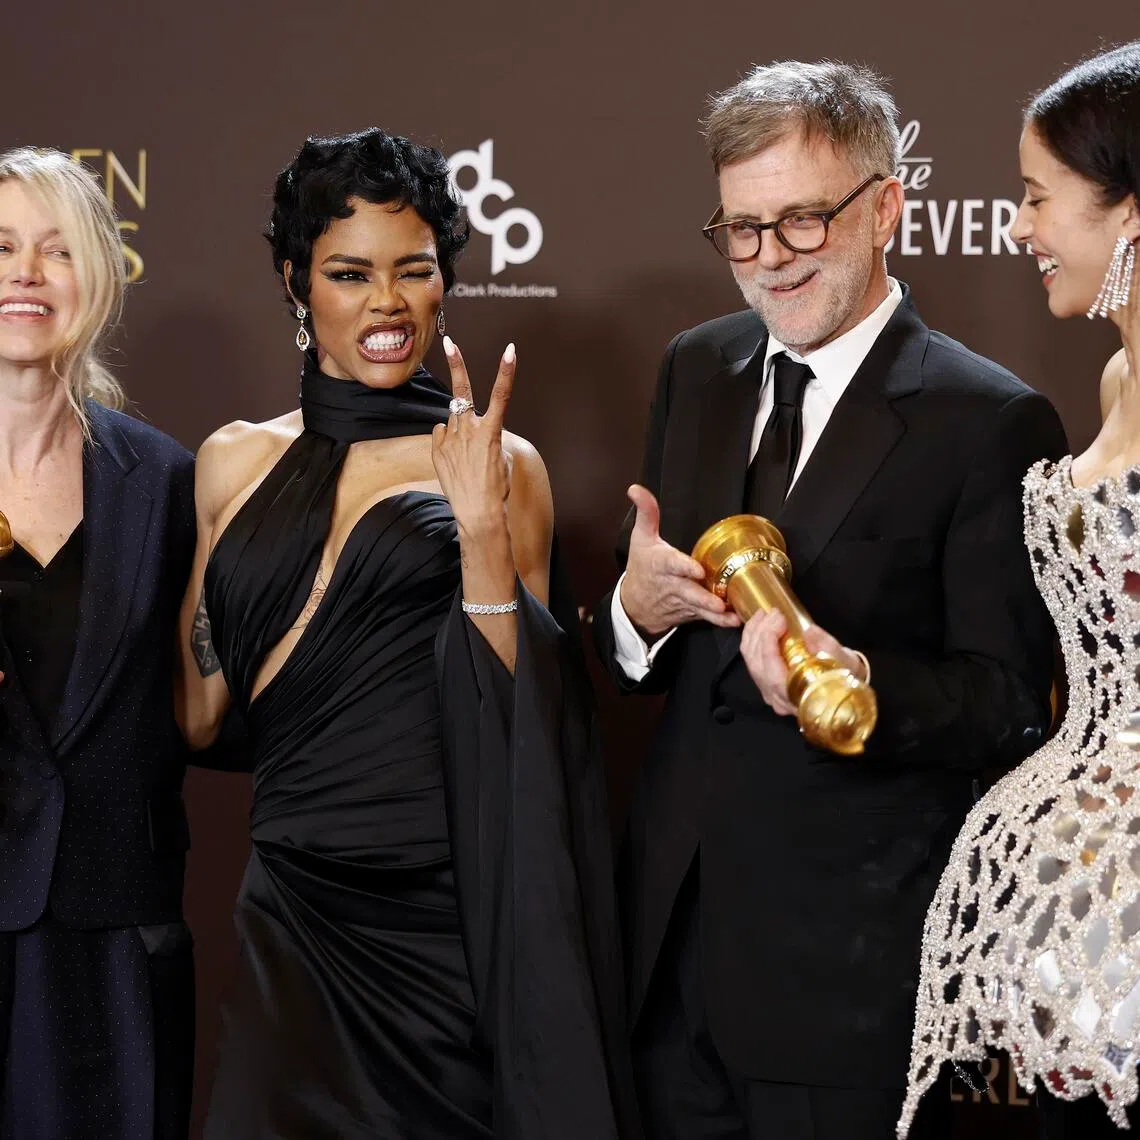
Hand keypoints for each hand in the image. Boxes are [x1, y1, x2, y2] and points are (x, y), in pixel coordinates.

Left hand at [432, 337, 513, 537]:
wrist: (478, 512)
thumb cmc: (496, 488)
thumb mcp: (501, 459)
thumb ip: (488, 437)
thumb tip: (471, 430)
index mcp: (491, 432)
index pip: (501, 395)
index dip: (506, 371)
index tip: (510, 351)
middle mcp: (469, 431)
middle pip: (462, 392)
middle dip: (457, 365)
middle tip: (449, 343)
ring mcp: (450, 439)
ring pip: (453, 418)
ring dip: (460, 425)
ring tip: (468, 451)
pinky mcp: (437, 450)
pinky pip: (442, 434)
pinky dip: (448, 440)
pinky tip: (455, 458)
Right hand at [618, 484, 738, 639]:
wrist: (635, 605)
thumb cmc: (642, 568)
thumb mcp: (640, 538)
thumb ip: (646, 512)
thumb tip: (636, 489)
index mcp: (660, 565)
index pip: (672, 565)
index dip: (684, 567)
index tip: (698, 569)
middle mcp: (672, 585)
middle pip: (689, 592)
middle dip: (703, 598)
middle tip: (719, 602)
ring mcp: (683, 601)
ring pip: (700, 608)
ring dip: (715, 613)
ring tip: (731, 615)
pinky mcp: (691, 613)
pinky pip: (705, 618)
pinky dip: (720, 621)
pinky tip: (736, 620)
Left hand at [740, 611, 867, 716]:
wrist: (845, 688)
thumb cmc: (844, 677)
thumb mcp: (843, 661)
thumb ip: (826, 647)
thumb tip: (810, 632)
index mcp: (796, 696)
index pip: (771, 668)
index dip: (770, 639)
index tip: (779, 617)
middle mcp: (778, 699)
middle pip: (756, 664)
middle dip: (760, 633)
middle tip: (770, 613)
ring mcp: (769, 693)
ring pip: (751, 662)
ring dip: (752, 635)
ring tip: (762, 615)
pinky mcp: (766, 685)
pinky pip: (752, 662)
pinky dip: (752, 642)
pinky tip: (758, 626)